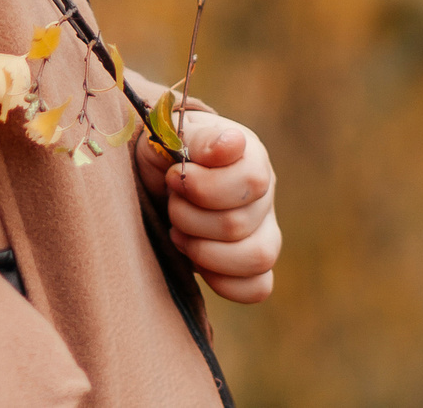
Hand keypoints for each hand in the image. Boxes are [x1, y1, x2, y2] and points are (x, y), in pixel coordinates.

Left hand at [136, 108, 280, 303]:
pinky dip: (223, 281)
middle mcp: (265, 194)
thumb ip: (201, 138)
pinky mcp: (254, 264)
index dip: (204, 186)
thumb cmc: (166, 155)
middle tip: (170, 204)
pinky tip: (196, 260)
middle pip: (239, 223)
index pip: (250, 179)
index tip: (172, 176)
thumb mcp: (172, 134)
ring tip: (179, 234)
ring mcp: (265, 231)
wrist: (157, 180)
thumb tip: (231, 145)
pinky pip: (258, 287)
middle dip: (188, 218)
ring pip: (258, 258)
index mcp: (251, 156)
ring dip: (204, 252)